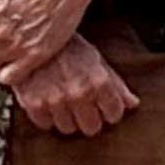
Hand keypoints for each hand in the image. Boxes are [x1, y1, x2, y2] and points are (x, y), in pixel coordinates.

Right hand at [8, 37, 136, 136]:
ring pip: (68, 128)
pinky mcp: (33, 103)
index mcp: (99, 82)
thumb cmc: (68, 47)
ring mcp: (55, 100)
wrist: (32, 35)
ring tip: (63, 103)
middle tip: (83, 108)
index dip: (110, 111)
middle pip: (91, 128)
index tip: (104, 107)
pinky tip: (47, 103)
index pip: (114, 114)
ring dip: (67, 119)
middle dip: (89, 119)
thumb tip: (133, 105)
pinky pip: (45, 125)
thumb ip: (116, 84)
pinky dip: (46, 116)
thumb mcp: (96, 60)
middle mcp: (79, 94)